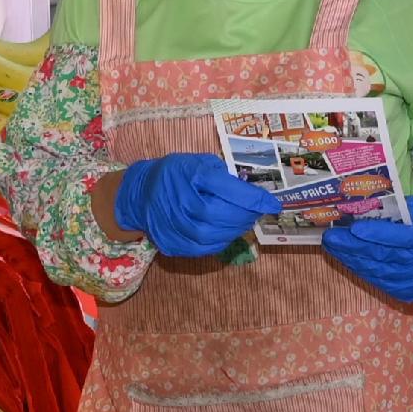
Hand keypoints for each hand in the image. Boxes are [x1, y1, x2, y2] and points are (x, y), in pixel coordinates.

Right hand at [111, 153, 280, 258]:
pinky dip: (220, 242)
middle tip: (257, 213)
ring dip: (234, 231)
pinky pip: (201, 249)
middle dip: (245, 216)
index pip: (226, 189)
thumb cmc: (176, 173)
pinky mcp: (170, 243)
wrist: (140, 193)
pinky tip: (226, 233)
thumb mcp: (199, 162)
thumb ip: (223, 176)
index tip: (272, 204)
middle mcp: (179, 200)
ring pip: (211, 236)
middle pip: (219, 215)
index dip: (252, 199)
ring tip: (243, 222)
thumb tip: (250, 193)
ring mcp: (172, 224)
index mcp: (189, 174)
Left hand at [320, 197, 412, 304]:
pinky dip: (358, 267)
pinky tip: (344, 257)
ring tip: (332, 245)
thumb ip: (394, 209)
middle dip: (352, 245)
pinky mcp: (404, 292)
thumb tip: (360, 207)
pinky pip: (375, 279)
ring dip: (349, 257)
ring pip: (375, 269)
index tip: (354, 228)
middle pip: (382, 255)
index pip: (402, 238)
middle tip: (330, 236)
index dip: (377, 234)